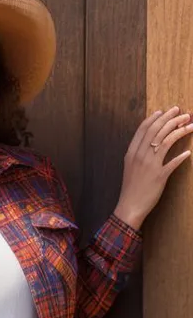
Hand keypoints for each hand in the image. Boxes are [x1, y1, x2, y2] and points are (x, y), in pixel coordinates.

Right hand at [114, 106, 192, 229]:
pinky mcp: (159, 177)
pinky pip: (172, 163)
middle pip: (157, 131)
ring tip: (190, 124)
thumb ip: (138, 153)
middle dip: (170, 119)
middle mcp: (140, 156)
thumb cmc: (131, 187)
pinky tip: (188, 153)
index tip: (165, 111)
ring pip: (166, 141)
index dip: (156, 118)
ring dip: (180, 130)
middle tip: (182, 113)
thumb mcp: (130, 167)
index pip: (144, 129)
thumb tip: (150, 142)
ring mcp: (150, 166)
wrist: (129, 206)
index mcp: (132, 152)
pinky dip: (181, 157)